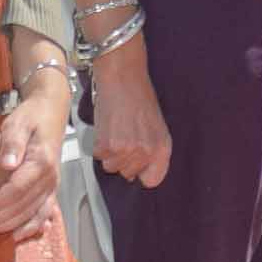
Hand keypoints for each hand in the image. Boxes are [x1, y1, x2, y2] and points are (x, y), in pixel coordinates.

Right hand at [93, 73, 174, 189]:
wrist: (123, 80)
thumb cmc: (139, 99)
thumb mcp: (157, 127)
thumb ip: (153, 151)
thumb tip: (143, 173)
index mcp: (162, 148)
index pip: (152, 180)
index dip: (143, 173)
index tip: (139, 168)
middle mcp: (146, 152)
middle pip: (128, 174)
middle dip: (124, 160)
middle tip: (125, 139)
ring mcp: (126, 150)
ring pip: (111, 167)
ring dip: (111, 154)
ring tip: (117, 133)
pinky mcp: (107, 146)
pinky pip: (99, 157)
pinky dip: (100, 146)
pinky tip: (108, 130)